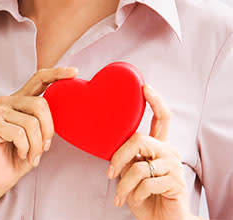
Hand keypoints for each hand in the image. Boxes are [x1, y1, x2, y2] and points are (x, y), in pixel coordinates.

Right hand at [0, 66, 77, 203]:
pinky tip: (20, 154)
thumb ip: (45, 118)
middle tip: (44, 148)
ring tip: (31, 156)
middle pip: (40, 104)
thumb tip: (65, 103)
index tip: (75, 72)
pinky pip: (20, 134)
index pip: (39, 78)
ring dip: (37, 146)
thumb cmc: (17, 157)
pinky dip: (25, 149)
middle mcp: (7, 100)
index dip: (57, 73)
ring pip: (32, 123)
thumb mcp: (38, 135)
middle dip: (48, 130)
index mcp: (19, 99)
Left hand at [107, 84, 190, 219]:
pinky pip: (146, 183)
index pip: (161, 117)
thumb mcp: (131, 171)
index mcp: (158, 145)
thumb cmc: (143, 194)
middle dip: (120, 155)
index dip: (154, 100)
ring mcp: (174, 166)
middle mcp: (168, 151)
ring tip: (120, 195)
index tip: (145, 86)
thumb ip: (127, 155)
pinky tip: (135, 200)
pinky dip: (134, 194)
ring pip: (138, 166)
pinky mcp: (176, 183)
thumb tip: (110, 141)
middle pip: (140, 139)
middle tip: (110, 173)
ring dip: (124, 185)